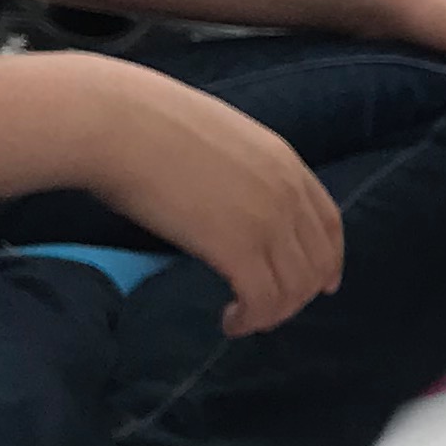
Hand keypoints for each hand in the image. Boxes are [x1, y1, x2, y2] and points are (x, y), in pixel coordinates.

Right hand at [81, 57, 344, 337]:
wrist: (115, 123)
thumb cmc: (145, 124)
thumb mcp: (217, 139)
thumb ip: (241, 170)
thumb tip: (230, 199)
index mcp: (285, 162)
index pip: (329, 223)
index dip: (329, 260)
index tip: (322, 284)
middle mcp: (288, 193)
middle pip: (317, 263)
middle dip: (298, 294)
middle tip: (267, 309)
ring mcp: (268, 221)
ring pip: (295, 288)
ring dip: (273, 313)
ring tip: (243, 319)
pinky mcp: (238, 249)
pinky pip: (264, 301)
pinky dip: (252, 320)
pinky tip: (230, 322)